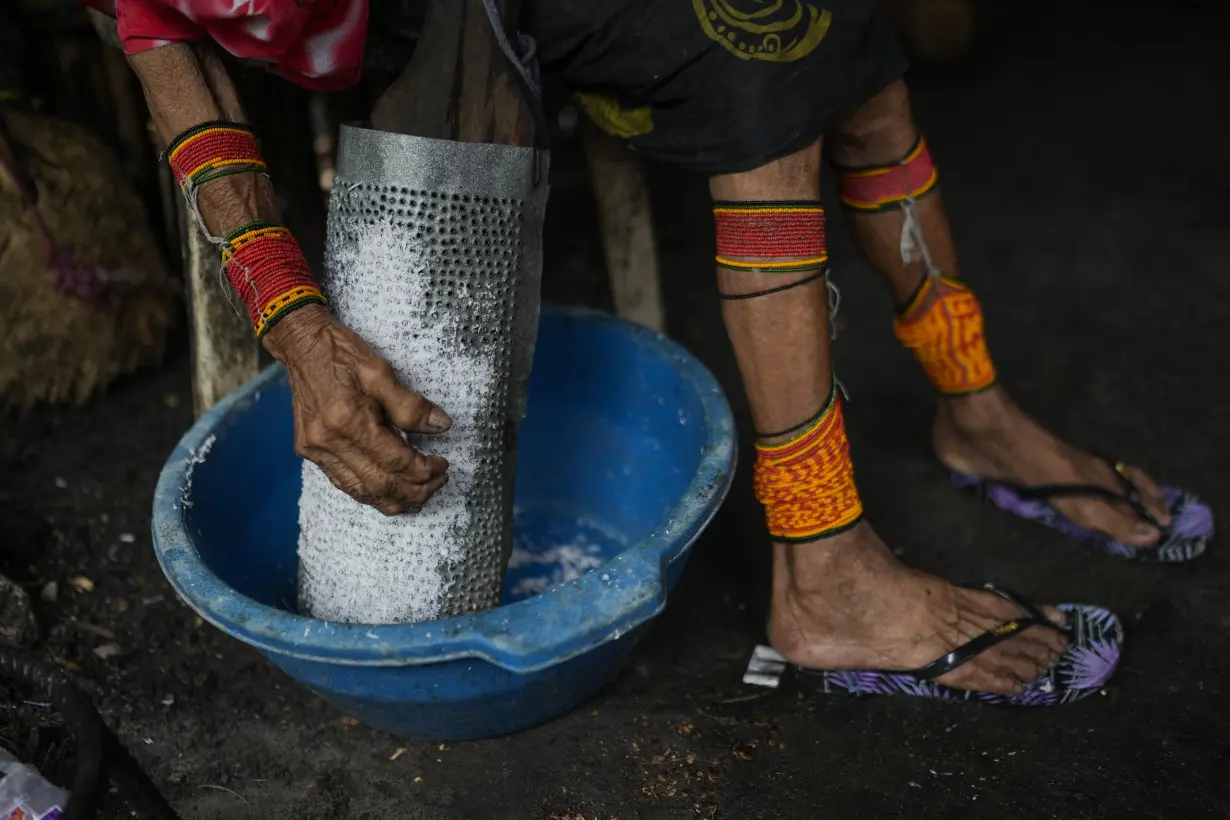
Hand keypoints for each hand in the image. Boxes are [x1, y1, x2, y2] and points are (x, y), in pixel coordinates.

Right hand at [263, 304, 451, 514]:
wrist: (301, 345)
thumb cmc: (341, 353)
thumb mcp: (381, 371)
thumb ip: (411, 405)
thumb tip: (442, 426)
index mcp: (348, 419)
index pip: (395, 460)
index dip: (424, 469)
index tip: (443, 466)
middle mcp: (328, 442)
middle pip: (380, 484)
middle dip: (414, 491)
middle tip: (438, 482)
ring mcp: (316, 450)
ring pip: (361, 492)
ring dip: (394, 499)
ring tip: (421, 494)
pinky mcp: (310, 452)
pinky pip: (344, 484)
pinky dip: (371, 493)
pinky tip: (390, 490)